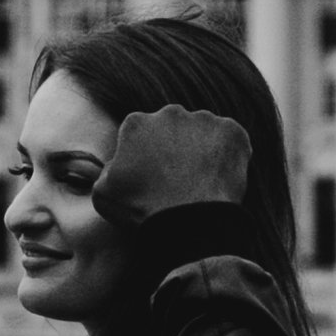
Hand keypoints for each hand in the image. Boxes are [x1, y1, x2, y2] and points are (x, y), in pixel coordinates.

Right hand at [92, 105, 250, 227]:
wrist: (187, 222)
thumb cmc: (142, 210)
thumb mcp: (103, 193)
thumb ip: (107, 171)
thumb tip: (117, 164)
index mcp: (137, 123)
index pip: (141, 133)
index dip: (146, 156)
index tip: (153, 177)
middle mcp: (170, 113)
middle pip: (172, 128)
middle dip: (175, 148)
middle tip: (179, 180)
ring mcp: (204, 120)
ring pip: (202, 132)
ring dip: (201, 150)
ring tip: (201, 181)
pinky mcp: (232, 132)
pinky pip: (230, 140)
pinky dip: (228, 155)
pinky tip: (219, 178)